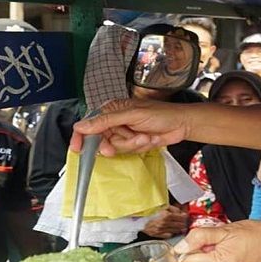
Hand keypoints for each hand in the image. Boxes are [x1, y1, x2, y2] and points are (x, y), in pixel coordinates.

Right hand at [70, 98, 188, 156]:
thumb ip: (106, 121)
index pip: (89, 124)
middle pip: (101, 140)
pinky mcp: (133, 142)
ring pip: (116, 147)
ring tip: (146, 136)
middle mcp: (115, 121)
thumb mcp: (132, 115)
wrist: (182, 124)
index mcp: (111, 110)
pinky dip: (139, 146)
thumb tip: (81, 126)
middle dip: (114, 143)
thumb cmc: (161, 114)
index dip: (81, 137)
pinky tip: (150, 139)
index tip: (78, 149)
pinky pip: (128, 151)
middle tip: (121, 145)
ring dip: (132, 144)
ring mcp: (124, 133)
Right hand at [142, 206, 188, 238]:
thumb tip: (181, 212)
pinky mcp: (159, 235)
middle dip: (184, 223)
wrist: (140, 221)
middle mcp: (165, 223)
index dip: (185, 217)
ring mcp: (162, 230)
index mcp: (167, 215)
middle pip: (180, 225)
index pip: (182, 217)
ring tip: (181, 227)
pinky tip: (173, 230)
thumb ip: (174, 209)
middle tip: (185, 222)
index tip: (186, 216)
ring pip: (176, 230)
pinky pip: (170, 235)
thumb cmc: (151, 212)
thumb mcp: (163, 207)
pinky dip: (172, 233)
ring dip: (180, 228)